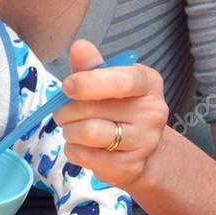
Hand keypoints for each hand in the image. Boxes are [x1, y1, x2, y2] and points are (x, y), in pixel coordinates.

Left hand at [53, 40, 169, 190]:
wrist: (141, 146)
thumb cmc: (118, 104)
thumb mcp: (107, 79)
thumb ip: (91, 64)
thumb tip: (79, 46)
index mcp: (148, 82)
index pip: (122, 81)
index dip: (89, 83)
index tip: (67, 86)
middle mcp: (153, 112)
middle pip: (95, 109)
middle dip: (66, 110)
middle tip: (62, 111)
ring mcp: (145, 142)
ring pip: (89, 134)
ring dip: (69, 130)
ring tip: (71, 128)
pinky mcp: (130, 167)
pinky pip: (87, 157)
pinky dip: (73, 150)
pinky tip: (80, 145)